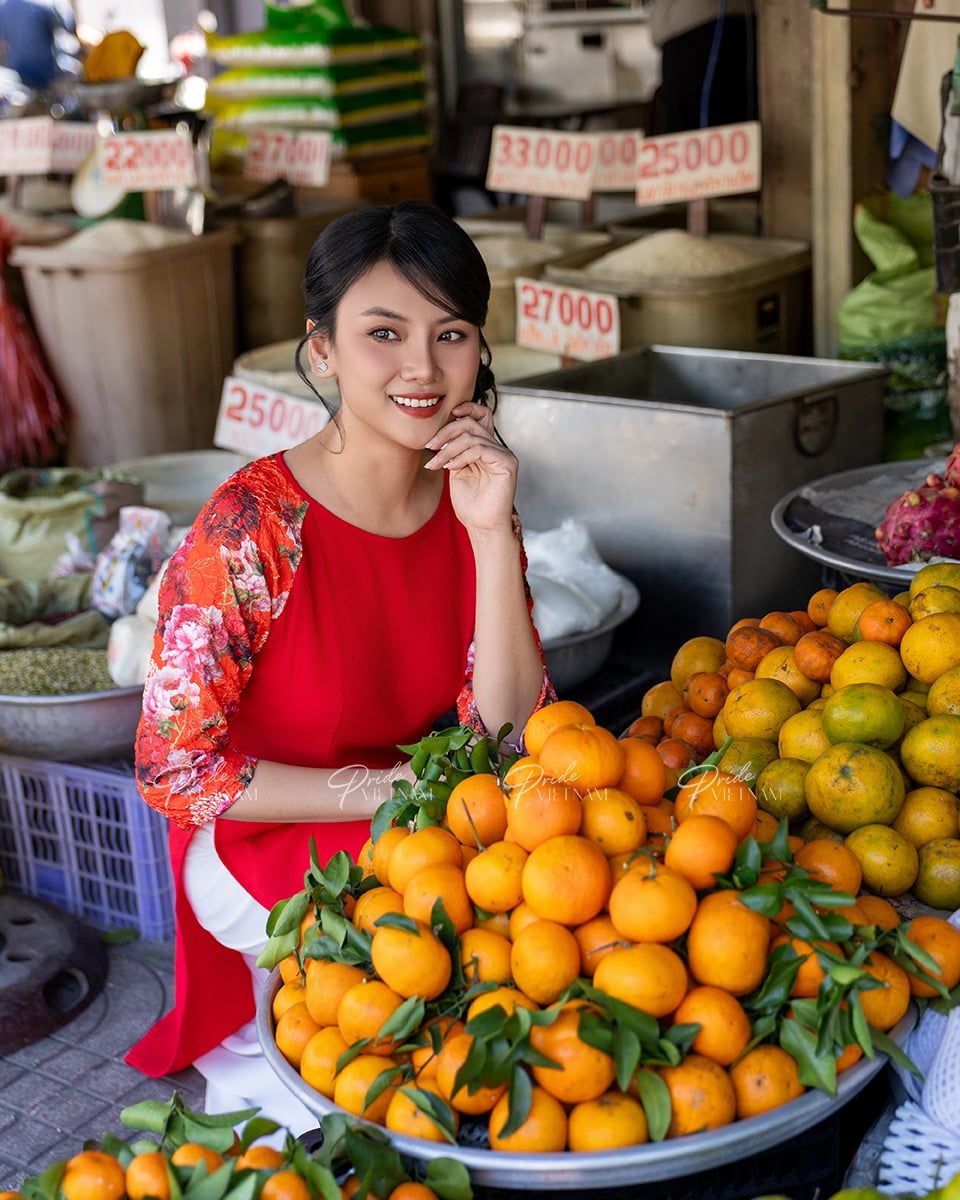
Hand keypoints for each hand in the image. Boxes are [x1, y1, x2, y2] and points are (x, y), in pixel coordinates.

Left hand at [425, 402, 516, 534]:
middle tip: (430, 445)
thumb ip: (453, 450)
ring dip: (448, 449)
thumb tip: (440, 433)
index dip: (464, 409)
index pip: (479, 416)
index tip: (442, 419)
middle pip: (472, 424)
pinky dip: (461, 456)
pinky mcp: (507, 463)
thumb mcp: (456, 470)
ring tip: (436, 462)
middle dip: (446, 432)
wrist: (481, 526)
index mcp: (486, 447)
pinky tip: (450, 467)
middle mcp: (497, 448)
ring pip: (472, 437)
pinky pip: (481, 449)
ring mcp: (504, 454)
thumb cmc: (470, 503)